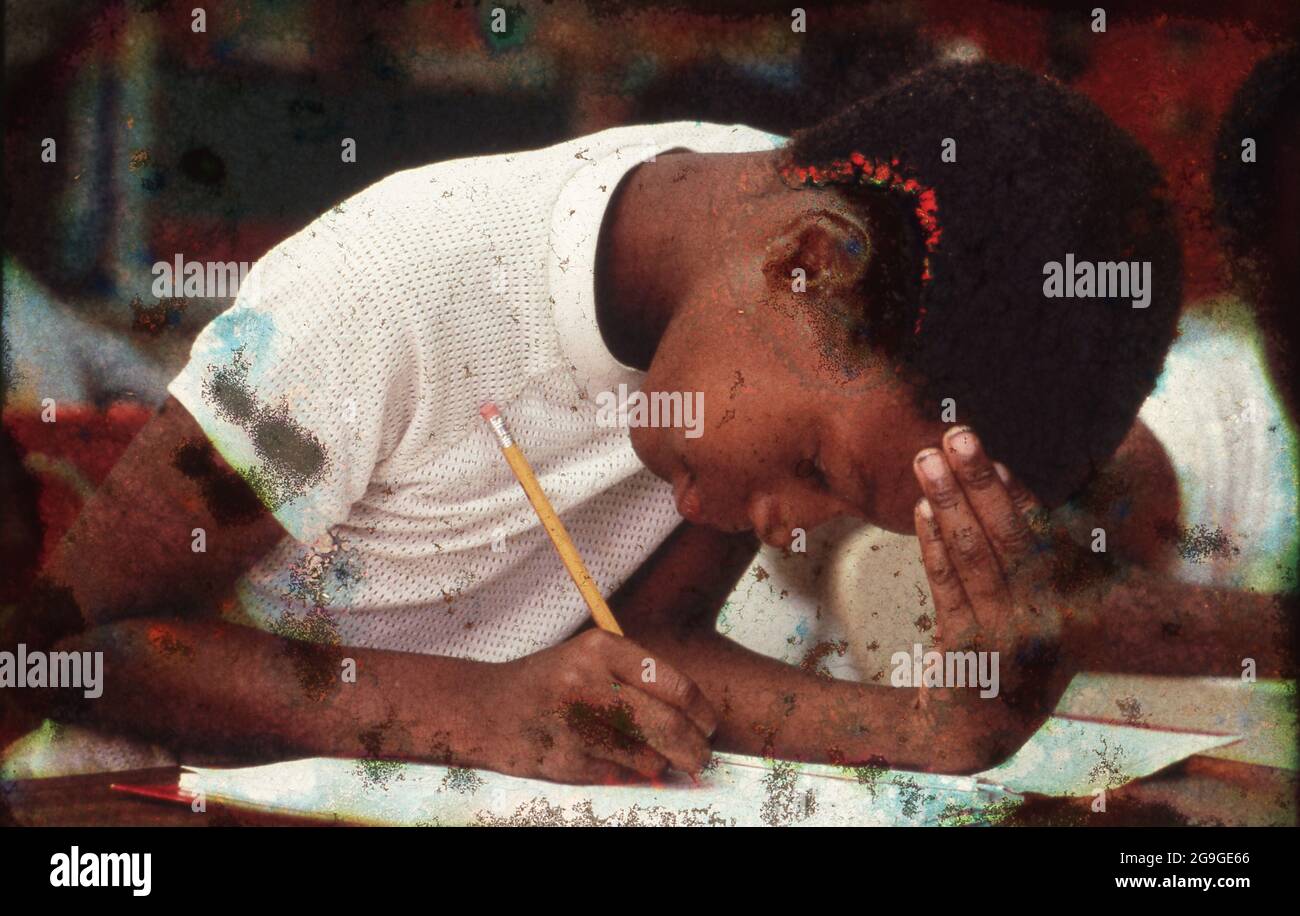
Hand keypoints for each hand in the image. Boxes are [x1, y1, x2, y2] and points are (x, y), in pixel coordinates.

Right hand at [481, 628, 717, 783]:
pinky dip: (625, 772)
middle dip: (695, 750)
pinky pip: (619, 775)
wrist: (486, 708)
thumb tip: (697, 720)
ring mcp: (575, 724)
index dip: (701, 713)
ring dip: (659, 764)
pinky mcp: (565, 760)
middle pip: (668, 726)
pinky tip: (609, 757)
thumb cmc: (551, 682)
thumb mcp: (591, 659)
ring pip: (648, 757)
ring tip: (649, 754)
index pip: (674, 684)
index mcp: (601, 648)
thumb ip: (638, 679)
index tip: (709, 726)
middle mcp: (588, 682)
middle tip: (702, 758)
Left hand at [911, 426, 1073, 713]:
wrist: (981, 735)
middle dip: (979, 483)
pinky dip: (933, 546)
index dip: (1018, 493)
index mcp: (1066, 603)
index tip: (995, 454)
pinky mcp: (969, 652)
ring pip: (975, 557)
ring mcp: (1007, 637)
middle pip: (1009, 537)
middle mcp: (1044, 618)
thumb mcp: (1031, 614)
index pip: (1042, 537)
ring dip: (949, 502)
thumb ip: (1031, 564)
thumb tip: (1009, 490)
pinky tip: (921, 511)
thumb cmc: (1006, 658)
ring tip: (926, 460)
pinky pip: (948, 588)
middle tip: (955, 435)